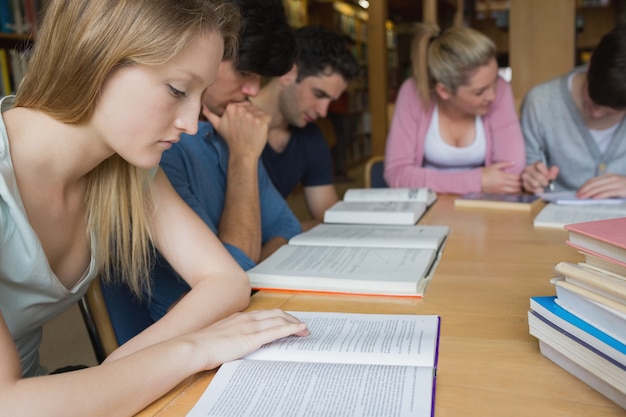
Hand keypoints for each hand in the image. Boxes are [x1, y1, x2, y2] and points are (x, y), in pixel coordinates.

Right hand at [193, 309, 308, 370]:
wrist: (194, 347)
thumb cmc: (202, 345)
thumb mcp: (220, 336)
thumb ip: (232, 336)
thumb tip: (236, 343)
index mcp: (239, 318)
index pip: (265, 314)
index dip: (279, 317)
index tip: (288, 321)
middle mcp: (247, 319)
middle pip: (276, 314)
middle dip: (291, 319)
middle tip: (302, 326)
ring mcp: (250, 327)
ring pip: (279, 320)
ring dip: (294, 324)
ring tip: (304, 330)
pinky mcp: (251, 338)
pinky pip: (276, 331)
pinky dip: (289, 329)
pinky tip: (298, 330)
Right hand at [204, 102, 270, 159]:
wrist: (242, 153)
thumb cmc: (232, 139)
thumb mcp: (218, 125)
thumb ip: (210, 114)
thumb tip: (203, 106)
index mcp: (231, 108)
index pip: (245, 104)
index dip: (245, 114)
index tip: (242, 125)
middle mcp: (242, 109)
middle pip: (253, 108)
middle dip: (252, 117)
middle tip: (247, 129)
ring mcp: (252, 115)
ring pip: (261, 112)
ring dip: (259, 121)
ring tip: (252, 131)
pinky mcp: (262, 121)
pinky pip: (268, 117)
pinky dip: (266, 124)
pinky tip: (259, 132)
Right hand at [480, 162, 521, 193]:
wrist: (476, 181)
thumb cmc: (485, 172)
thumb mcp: (494, 166)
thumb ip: (505, 164)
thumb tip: (515, 162)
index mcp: (502, 176)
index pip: (517, 177)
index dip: (522, 176)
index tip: (523, 174)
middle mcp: (503, 183)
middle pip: (517, 184)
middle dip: (522, 182)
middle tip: (524, 180)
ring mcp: (501, 189)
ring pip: (514, 190)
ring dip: (519, 188)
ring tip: (521, 185)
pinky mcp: (499, 193)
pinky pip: (509, 193)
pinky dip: (514, 191)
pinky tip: (515, 189)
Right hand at [521, 161, 558, 193]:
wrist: (535, 181)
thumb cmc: (544, 176)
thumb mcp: (550, 173)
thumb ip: (553, 171)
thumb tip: (555, 168)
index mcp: (536, 164)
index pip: (540, 165)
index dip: (545, 172)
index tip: (548, 175)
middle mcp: (528, 168)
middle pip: (539, 177)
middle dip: (545, 182)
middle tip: (547, 184)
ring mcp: (524, 176)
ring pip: (535, 184)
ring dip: (541, 187)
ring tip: (542, 187)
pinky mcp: (523, 183)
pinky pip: (531, 189)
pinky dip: (537, 191)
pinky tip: (539, 189)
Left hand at [577, 173, 625, 198]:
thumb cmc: (625, 186)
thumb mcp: (614, 183)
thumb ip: (604, 185)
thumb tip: (590, 193)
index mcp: (609, 176)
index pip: (592, 180)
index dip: (583, 186)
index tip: (577, 192)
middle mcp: (612, 178)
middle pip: (594, 184)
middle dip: (584, 190)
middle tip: (577, 196)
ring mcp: (617, 183)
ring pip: (599, 188)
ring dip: (589, 193)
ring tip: (583, 197)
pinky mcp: (622, 189)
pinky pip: (609, 192)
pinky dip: (601, 195)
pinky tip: (594, 198)